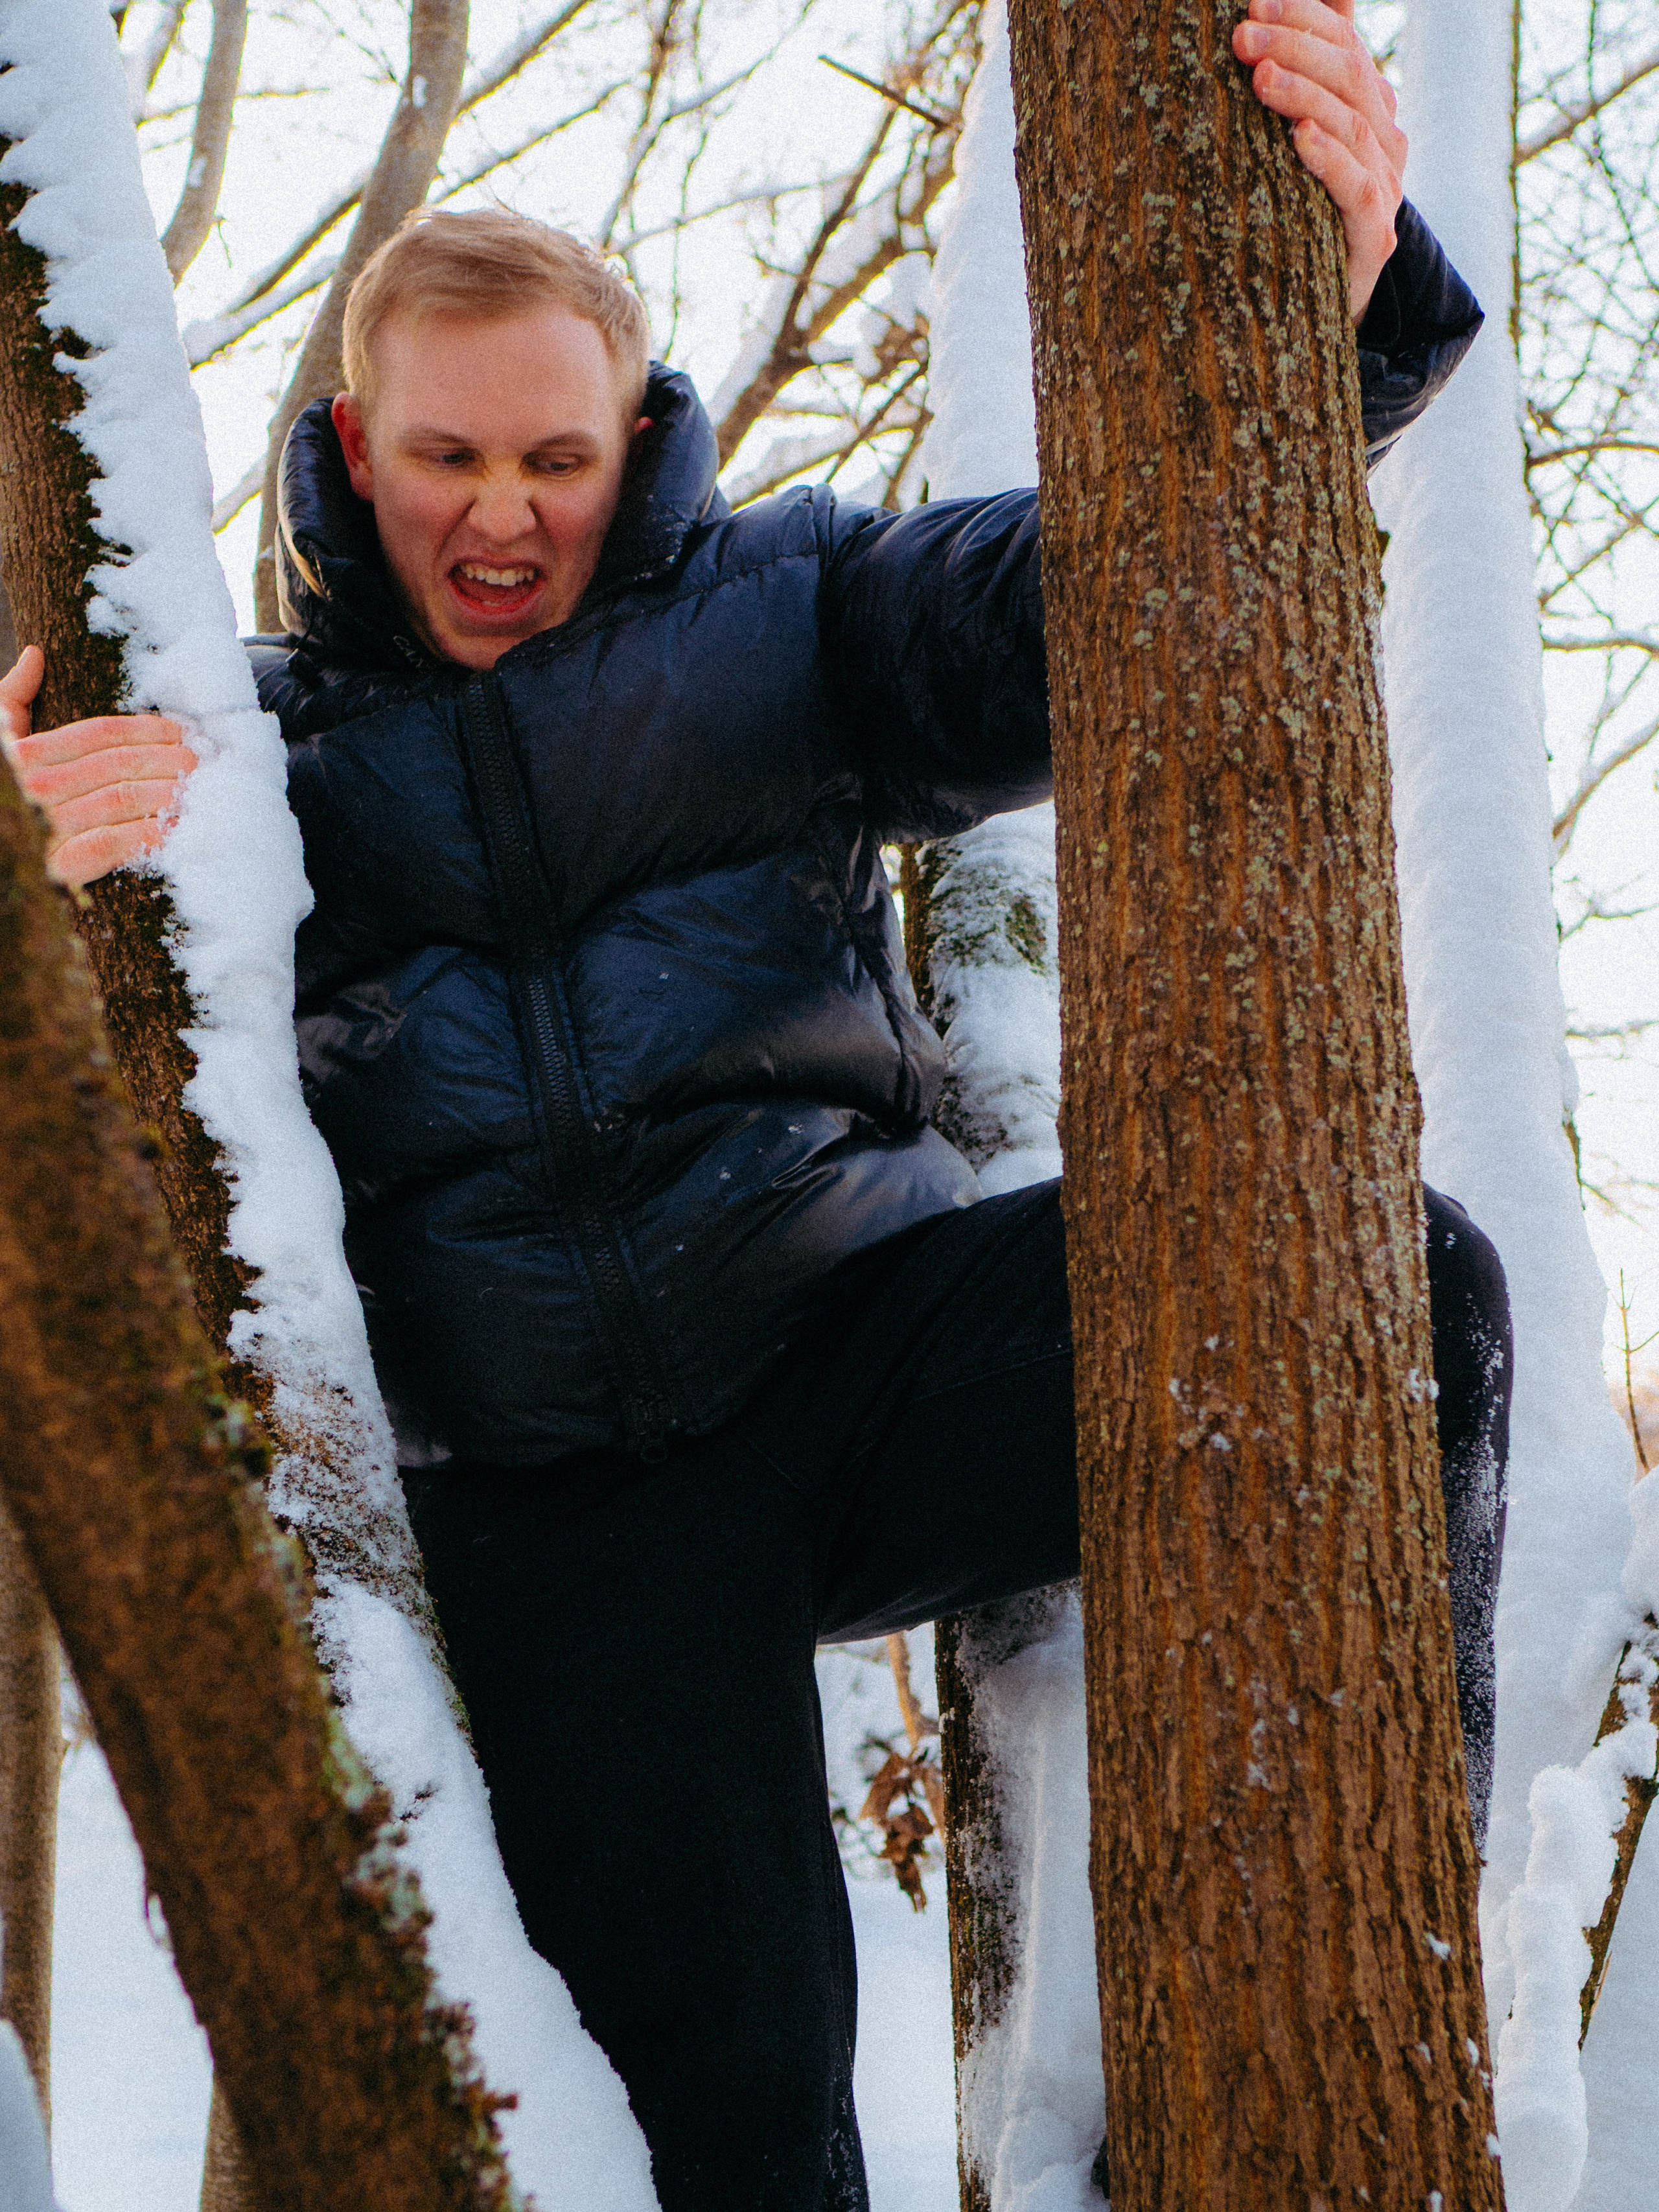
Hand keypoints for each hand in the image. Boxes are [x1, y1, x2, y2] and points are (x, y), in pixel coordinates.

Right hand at [0, 646, 197, 889]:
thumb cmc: (2, 791)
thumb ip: (12, 699)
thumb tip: (36, 655)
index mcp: (26, 755)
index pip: (100, 734)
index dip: (147, 730)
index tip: (179, 733)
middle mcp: (38, 787)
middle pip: (120, 764)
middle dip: (169, 760)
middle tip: (200, 763)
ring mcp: (51, 828)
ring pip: (125, 799)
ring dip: (169, 793)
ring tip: (196, 790)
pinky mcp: (64, 867)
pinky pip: (118, 842)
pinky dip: (153, 833)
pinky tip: (177, 827)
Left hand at [1232, 0, 1406, 322]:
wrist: (1321, 301)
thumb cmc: (1298, 211)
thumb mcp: (1295, 141)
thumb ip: (1300, 79)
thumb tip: (1279, 10)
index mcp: (1368, 105)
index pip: (1344, 43)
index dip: (1303, 17)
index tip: (1251, 6)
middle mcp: (1384, 139)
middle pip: (1348, 74)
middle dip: (1294, 47)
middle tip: (1243, 36)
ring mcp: (1386, 186)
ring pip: (1351, 123)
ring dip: (1304, 94)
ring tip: (1260, 77)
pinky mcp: (1373, 234)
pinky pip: (1356, 187)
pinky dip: (1328, 158)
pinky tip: (1299, 139)